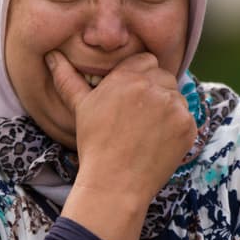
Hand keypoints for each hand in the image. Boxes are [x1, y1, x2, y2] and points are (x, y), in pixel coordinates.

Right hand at [51, 50, 196, 239]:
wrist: (115, 183)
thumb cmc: (95, 145)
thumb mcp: (80, 108)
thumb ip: (68, 78)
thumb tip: (51, 55)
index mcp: (127, 76)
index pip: (146, 60)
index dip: (140, 77)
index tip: (134, 97)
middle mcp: (152, 86)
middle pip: (164, 76)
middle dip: (155, 91)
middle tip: (140, 117)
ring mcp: (173, 106)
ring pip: (177, 96)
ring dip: (168, 108)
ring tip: (147, 132)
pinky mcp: (187, 125)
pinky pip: (187, 117)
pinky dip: (177, 128)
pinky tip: (159, 142)